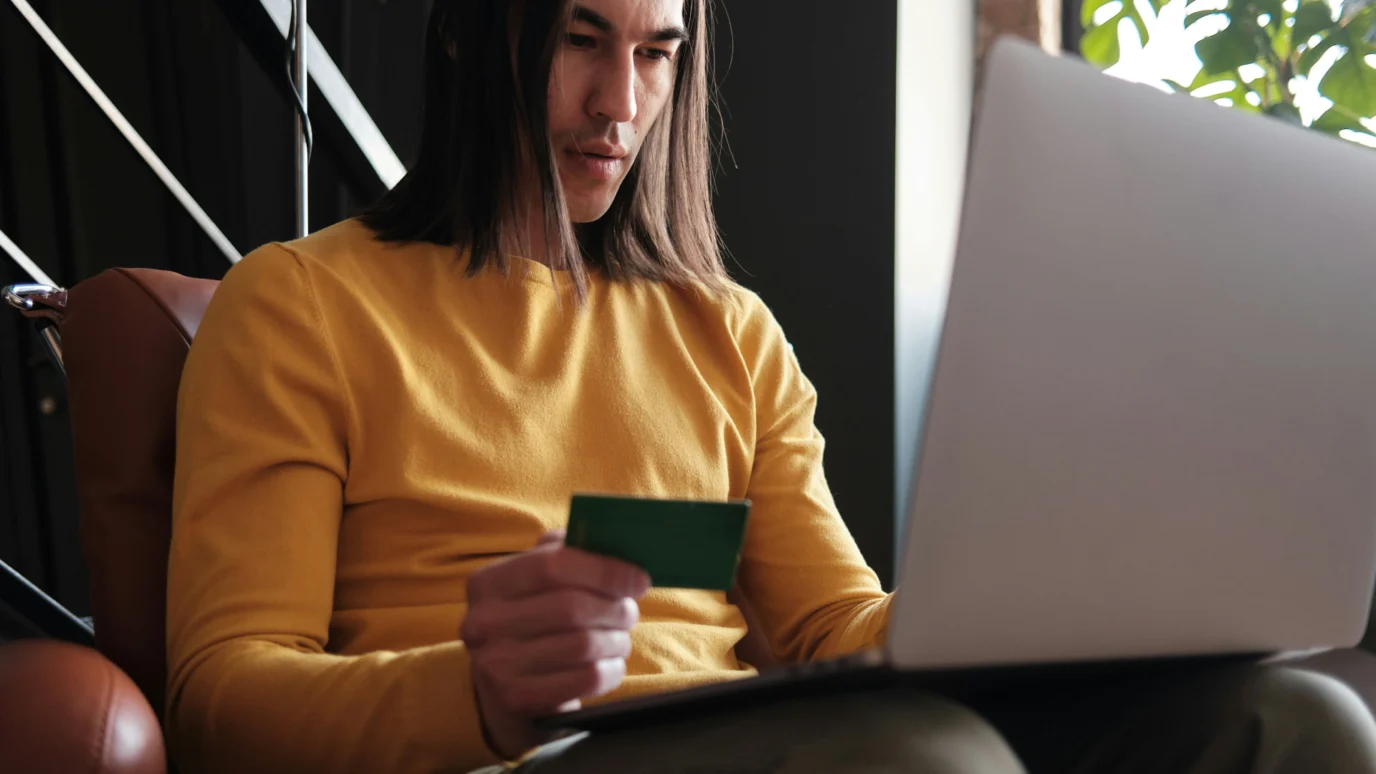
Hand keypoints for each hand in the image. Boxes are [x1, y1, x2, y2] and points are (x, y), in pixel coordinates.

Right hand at [462, 530, 649, 758]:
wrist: (502, 688)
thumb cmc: (531, 622)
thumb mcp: (534, 584)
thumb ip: (564, 554)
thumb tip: (610, 541)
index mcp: (488, 582)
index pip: (552, 565)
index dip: (604, 569)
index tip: (638, 579)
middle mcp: (483, 622)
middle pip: (571, 607)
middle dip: (614, 608)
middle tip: (630, 612)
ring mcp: (496, 664)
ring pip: (582, 644)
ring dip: (616, 639)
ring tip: (620, 638)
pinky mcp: (518, 698)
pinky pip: (585, 678)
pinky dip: (611, 669)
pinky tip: (611, 663)